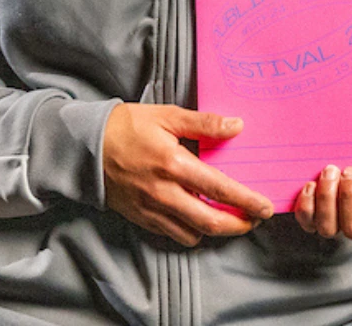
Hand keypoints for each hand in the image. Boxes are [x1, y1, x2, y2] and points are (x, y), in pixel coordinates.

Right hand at [101, 104, 273, 246]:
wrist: (87, 147)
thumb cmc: (129, 126)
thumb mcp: (168, 116)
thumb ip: (204, 123)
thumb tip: (237, 125)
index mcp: (173, 164)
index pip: (218, 188)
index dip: (245, 200)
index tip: (264, 207)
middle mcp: (164, 192)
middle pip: (209, 221)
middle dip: (237, 225)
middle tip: (254, 221)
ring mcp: (152, 210)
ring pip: (192, 234)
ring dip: (214, 230)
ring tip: (229, 218)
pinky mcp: (141, 219)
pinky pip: (173, 234)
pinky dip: (191, 231)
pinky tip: (199, 218)